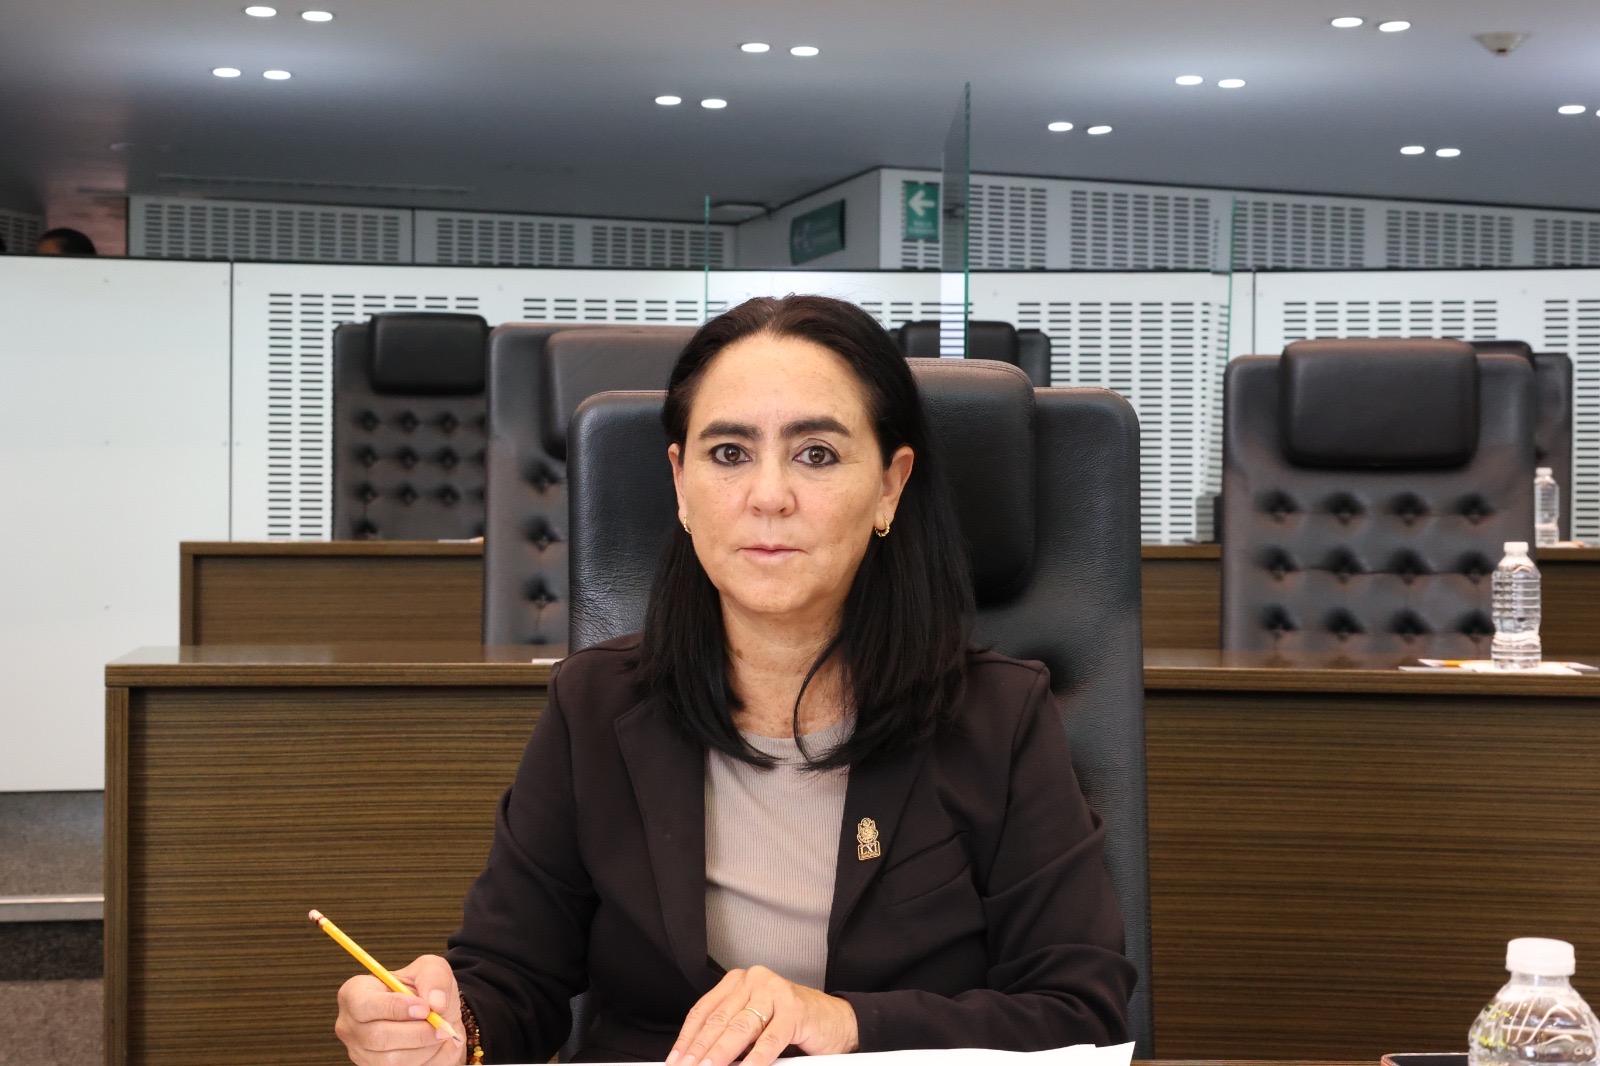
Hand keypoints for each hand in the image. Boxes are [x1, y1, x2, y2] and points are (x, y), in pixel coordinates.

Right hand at [334, 953, 466, 1065]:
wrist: (431, 1014)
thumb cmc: (423, 987)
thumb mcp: (431, 969)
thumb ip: (434, 978)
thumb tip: (436, 1003)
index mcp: (355, 993)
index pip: (363, 1005)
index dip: (395, 1008)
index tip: (424, 1008)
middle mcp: (350, 1025)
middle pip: (377, 1036)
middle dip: (417, 1032)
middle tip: (441, 1025)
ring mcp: (359, 1052)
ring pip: (391, 1059)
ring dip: (424, 1048)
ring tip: (439, 1033)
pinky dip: (426, 1060)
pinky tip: (433, 1046)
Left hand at [667, 965, 858, 1065]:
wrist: (834, 1021)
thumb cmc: (789, 1024)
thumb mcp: (752, 1026)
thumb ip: (727, 1035)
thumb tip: (698, 1058)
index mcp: (737, 981)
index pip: (703, 1011)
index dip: (687, 1039)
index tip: (675, 1060)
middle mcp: (754, 980)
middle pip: (718, 1020)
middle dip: (699, 1051)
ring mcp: (775, 992)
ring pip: (741, 1028)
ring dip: (721, 1054)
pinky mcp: (795, 1009)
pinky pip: (769, 1039)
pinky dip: (755, 1058)